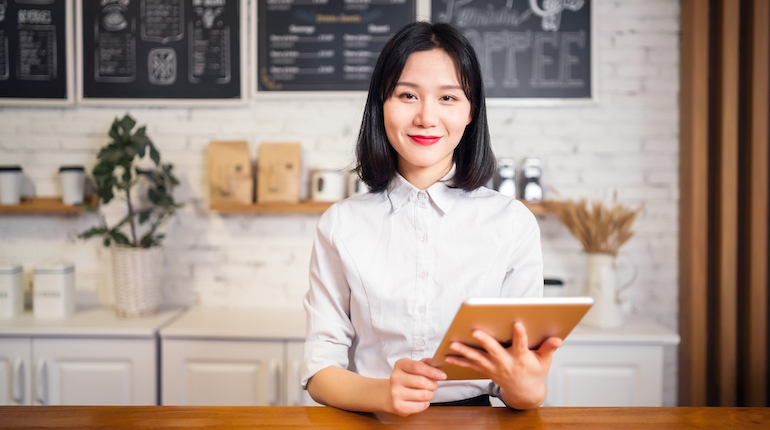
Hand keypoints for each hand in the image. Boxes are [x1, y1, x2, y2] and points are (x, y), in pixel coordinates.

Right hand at [387, 358, 446, 416]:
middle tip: (434, 385)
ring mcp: (395, 392)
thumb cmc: (407, 379)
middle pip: (421, 381)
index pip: (417, 366)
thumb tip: (433, 361)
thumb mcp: (414, 368)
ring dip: (430, 395)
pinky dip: (425, 404)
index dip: (432, 371)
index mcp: (400, 365)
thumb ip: (424, 363)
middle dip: (433, 385)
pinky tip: (422, 401)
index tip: (442, 375)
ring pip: (423, 394)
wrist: (392, 394)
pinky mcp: (398, 406)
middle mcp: (395, 378)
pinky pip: (420, 406)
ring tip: (427, 393)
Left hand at [444, 322, 562, 408]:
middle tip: (475, 331)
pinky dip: (459, 360)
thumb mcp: (545, 362)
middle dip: (485, 341)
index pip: (521, 345)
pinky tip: (447, 355)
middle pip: (494, 351)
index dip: (520, 335)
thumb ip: (549, 348)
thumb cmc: (535, 372)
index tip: (517, 323)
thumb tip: (558, 339)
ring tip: (453, 344)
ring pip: (478, 358)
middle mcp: (506, 364)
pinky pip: (471, 365)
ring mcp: (495, 368)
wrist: (525, 393)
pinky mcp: (486, 370)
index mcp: (522, 359)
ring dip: (465, 351)